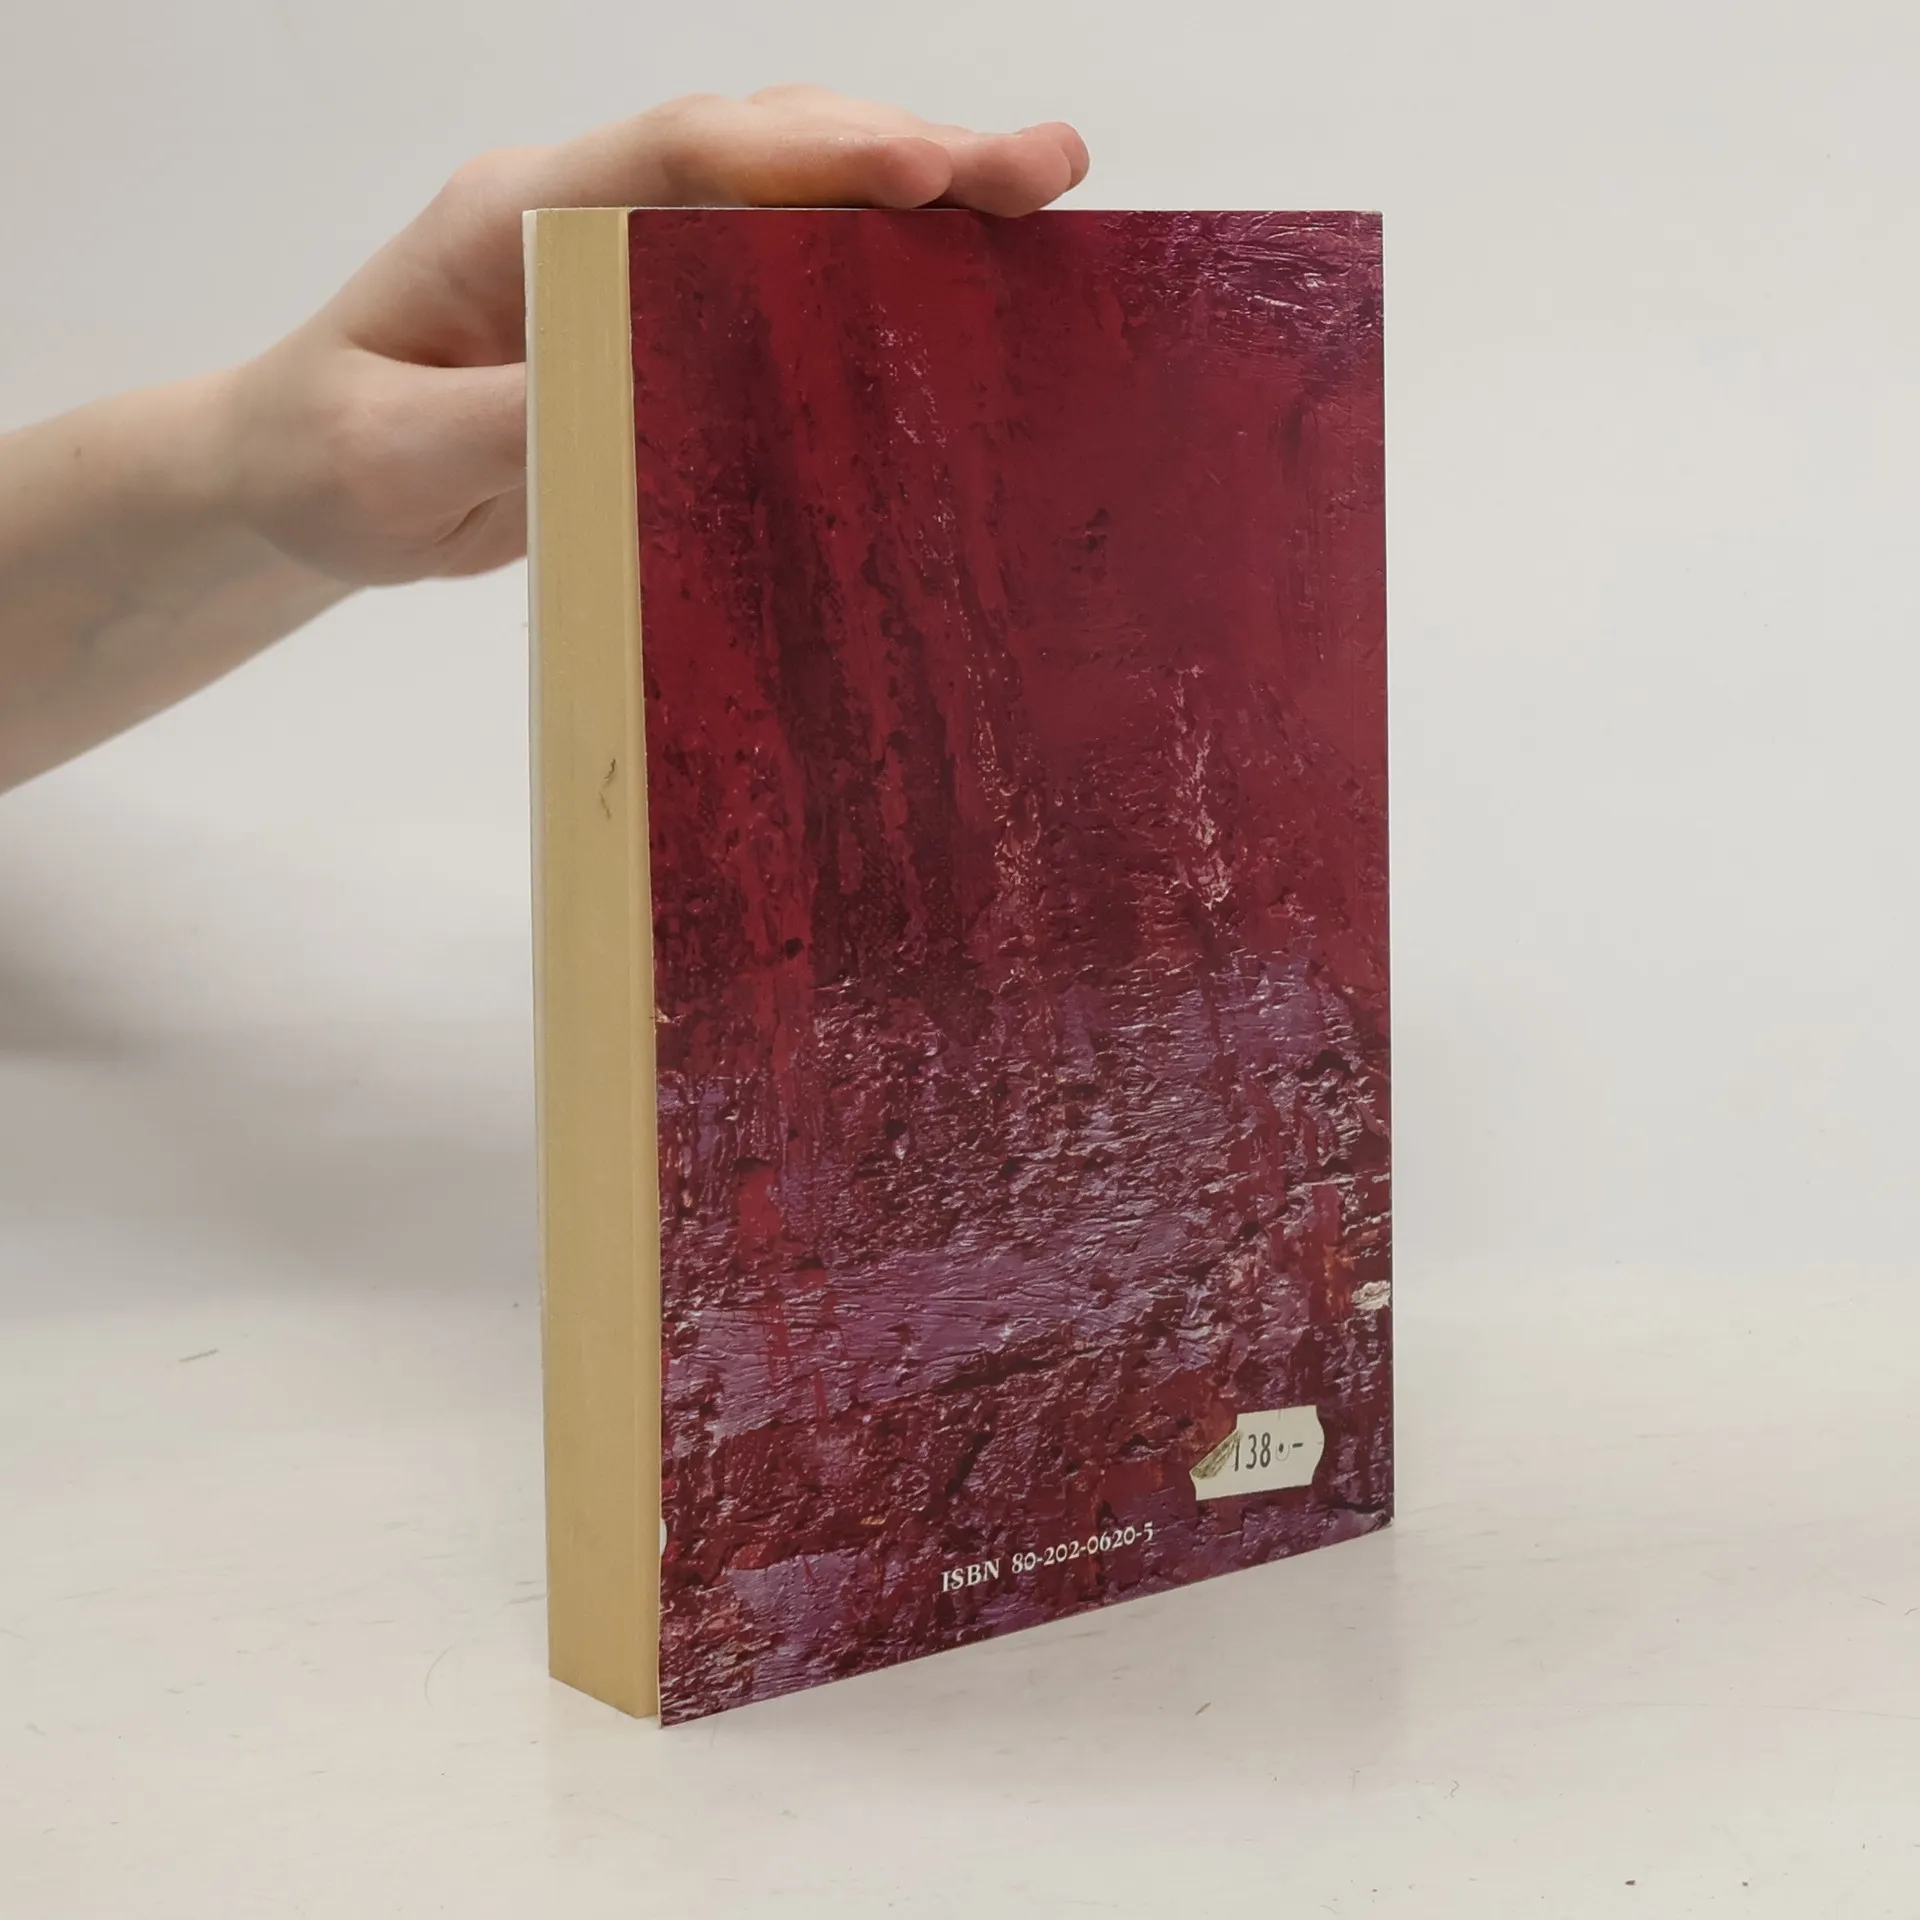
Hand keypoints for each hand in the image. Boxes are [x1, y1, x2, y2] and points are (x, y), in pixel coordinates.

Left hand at [224, 88, 1090, 586]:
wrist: (296, 477)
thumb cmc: (327, 460)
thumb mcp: (388, 457)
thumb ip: (499, 422)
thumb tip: (634, 395)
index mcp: (517, 216)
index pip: (682, 156)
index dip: (812, 155)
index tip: (928, 172)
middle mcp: (586, 212)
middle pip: (762, 145)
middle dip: (906, 149)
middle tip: (1042, 171)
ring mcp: (627, 259)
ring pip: (784, 191)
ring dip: (909, 191)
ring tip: (1036, 203)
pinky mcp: (656, 321)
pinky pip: (776, 274)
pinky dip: (869, 266)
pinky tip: (952, 284)